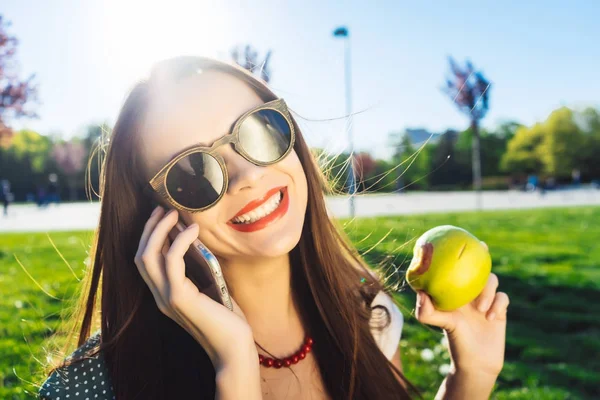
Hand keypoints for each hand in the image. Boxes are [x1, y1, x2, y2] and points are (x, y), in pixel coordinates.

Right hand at [134, 206, 255, 370]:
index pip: (145, 261)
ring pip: (147, 256)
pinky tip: (193, 230)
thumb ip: (200, 268)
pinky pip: (171, 262)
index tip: (162, 215)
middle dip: (150, 228)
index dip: (150, 236)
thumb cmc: (227, 319)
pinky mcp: (179, 298)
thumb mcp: (211, 288)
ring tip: (175, 213)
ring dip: (160, 230)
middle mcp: (160, 296)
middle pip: (140, 255)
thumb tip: (198, 240)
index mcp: (165, 294)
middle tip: (164, 208)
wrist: (234, 347)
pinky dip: (180, 241)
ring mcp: (166, 298)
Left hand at [415, 243, 508, 377]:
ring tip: (480, 309)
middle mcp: (470, 293)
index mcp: (455, 291)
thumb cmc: (455, 342)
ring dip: (487, 292)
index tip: (459, 238)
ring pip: (492, 282)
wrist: (477, 363)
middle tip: (482, 247)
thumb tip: (420, 292)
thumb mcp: (440, 324)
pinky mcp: (500, 310)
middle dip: (481, 255)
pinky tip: (491, 316)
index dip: (458, 252)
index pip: (456, 267)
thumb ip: (427, 311)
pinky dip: (498, 304)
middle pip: (478, 268)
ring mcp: (486, 300)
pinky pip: (503, 298)